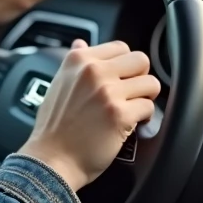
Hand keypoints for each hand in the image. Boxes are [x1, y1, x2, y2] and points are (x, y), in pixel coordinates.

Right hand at [17, 39, 160, 191]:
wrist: (52, 160)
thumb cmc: (54, 127)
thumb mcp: (57, 84)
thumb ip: (74, 63)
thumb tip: (81, 43)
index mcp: (78, 60)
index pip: (120, 47)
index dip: (125, 65)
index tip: (120, 79)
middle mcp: (93, 72)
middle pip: (141, 60)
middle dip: (140, 78)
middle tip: (130, 94)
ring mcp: (107, 92)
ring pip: (151, 83)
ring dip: (145, 98)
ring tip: (132, 109)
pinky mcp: (120, 115)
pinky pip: (150, 108)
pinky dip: (144, 119)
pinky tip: (130, 124)